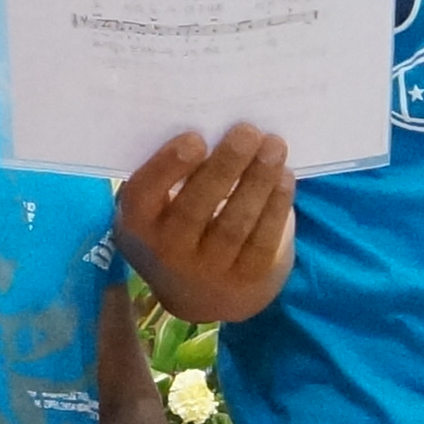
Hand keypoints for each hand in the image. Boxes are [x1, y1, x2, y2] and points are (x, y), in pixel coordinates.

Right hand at [123, 126, 296, 322]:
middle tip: (248, 131)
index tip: (196, 138)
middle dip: (225, 165)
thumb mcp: (158, 209)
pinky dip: (276, 205)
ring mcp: (209, 270)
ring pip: (235, 222)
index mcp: (139, 224)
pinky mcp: (247, 279)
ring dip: (258, 180)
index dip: (168, 166)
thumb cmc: (177, 229)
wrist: (202, 297)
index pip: (145, 195)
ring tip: (274, 146)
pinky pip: (263, 239)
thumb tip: (212, 126)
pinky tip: (284, 177)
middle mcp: (168, 251)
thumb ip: (171, 177)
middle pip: (197, 206)